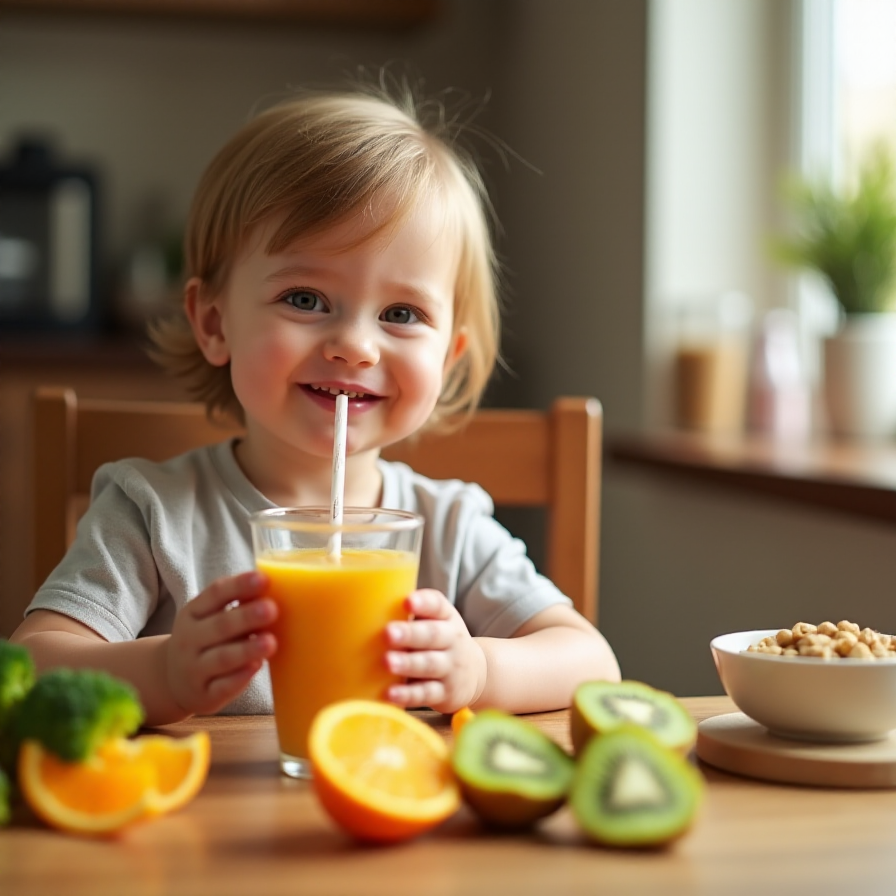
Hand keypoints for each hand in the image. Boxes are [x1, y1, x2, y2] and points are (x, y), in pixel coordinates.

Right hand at [165, 570, 277, 716]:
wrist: (171, 680)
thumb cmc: (206, 640)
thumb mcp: (210, 618)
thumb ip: (238, 605)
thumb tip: (277, 589)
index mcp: (193, 612)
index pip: (215, 594)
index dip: (239, 585)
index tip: (263, 579)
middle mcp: (189, 639)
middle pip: (220, 626)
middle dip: (246, 617)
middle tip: (272, 609)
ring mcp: (194, 669)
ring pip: (221, 658)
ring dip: (246, 649)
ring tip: (270, 642)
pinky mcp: (204, 695)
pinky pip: (221, 687)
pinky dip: (239, 678)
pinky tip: (256, 667)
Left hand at [384, 589, 486, 713]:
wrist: (477, 673)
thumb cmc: (441, 642)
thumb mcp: (436, 622)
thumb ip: (409, 616)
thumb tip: (360, 608)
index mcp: (446, 617)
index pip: (437, 605)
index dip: (423, 603)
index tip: (407, 601)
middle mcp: (452, 640)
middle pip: (432, 635)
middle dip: (410, 634)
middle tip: (388, 633)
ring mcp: (450, 668)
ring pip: (429, 665)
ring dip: (408, 664)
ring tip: (387, 661)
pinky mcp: (445, 693)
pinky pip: (426, 694)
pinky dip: (408, 695)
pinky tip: (390, 694)